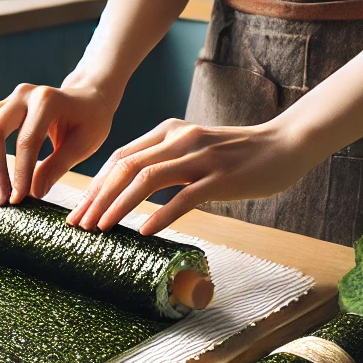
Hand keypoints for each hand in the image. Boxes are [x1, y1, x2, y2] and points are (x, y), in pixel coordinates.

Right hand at [0, 82, 117, 203]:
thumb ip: (56, 167)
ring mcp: (9, 98)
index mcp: (47, 101)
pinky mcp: (0, 105)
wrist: (88, 97)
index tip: (19, 198)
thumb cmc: (90, 121)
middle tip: (2, 198)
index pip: (26, 141)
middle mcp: (23, 95)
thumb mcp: (83, 145)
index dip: (20, 173)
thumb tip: (34, 193)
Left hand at [69, 116, 319, 234]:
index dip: (94, 185)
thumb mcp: (194, 149)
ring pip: (148, 179)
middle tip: (79, 225)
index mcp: (169, 131)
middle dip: (97, 198)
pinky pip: (185, 197)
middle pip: (126, 168)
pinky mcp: (221, 177)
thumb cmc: (238, 154)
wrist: (285, 145)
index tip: (78, 210)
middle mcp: (180, 139)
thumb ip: (166, 162)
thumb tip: (131, 190)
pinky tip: (145, 231)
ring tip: (102, 229)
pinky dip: (161, 214)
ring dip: (119, 206)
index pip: (120, 157)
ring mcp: (200, 157)